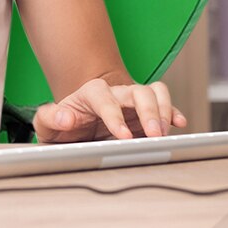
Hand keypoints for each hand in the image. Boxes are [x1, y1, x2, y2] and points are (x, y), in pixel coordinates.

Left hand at [32, 79, 186, 143]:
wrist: (74, 130)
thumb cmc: (62, 127)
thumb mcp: (47, 126)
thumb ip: (50, 119)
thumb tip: (64, 117)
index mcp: (90, 94)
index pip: (104, 97)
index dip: (115, 116)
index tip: (123, 136)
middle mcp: (114, 93)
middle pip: (136, 91)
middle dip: (148, 111)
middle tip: (154, 136)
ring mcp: (132, 102)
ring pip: (154, 92)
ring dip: (163, 110)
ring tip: (165, 132)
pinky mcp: (145, 114)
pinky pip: (164, 103)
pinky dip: (174, 111)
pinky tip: (179, 123)